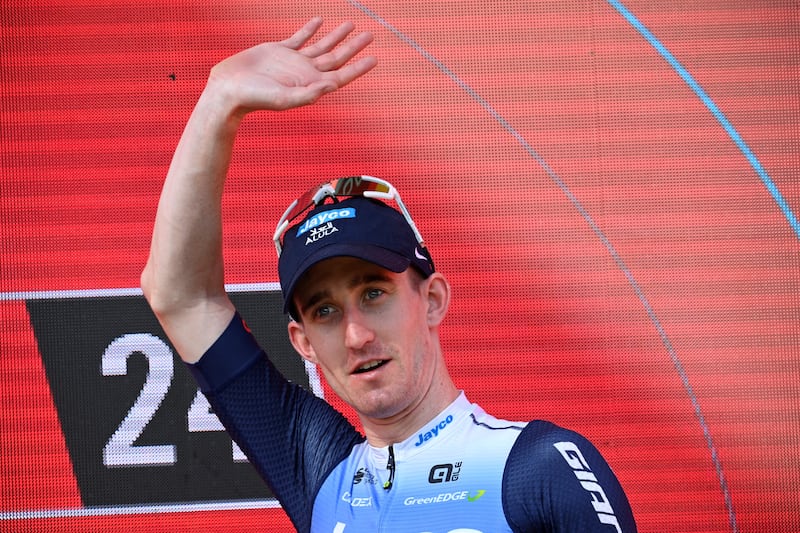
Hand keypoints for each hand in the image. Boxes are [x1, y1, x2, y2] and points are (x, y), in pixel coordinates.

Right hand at [206, 17, 376, 115]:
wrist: (229, 89)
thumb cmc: (255, 98)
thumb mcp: (284, 98)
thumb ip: (309, 93)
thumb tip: (333, 84)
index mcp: (310, 85)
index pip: (341, 75)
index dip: (358, 68)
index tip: (374, 59)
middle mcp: (305, 73)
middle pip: (336, 58)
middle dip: (354, 47)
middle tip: (370, 36)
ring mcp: (293, 61)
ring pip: (321, 45)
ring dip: (337, 36)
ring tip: (351, 25)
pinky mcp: (279, 50)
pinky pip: (299, 37)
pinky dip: (310, 28)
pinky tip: (320, 21)